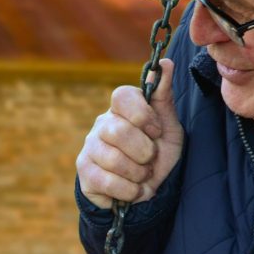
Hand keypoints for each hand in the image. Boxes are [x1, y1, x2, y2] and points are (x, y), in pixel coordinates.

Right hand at [76, 58, 183, 208]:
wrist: (147, 191)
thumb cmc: (157, 154)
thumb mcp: (169, 127)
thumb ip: (164, 97)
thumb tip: (165, 63)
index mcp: (122, 109)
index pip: (122, 96)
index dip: (142, 115)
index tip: (156, 131)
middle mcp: (102, 124)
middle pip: (118, 131)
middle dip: (144, 152)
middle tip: (150, 159)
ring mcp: (90, 147)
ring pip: (113, 159)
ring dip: (138, 174)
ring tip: (142, 176)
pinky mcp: (84, 172)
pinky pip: (107, 181)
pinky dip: (129, 191)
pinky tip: (134, 190)